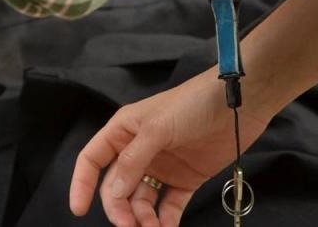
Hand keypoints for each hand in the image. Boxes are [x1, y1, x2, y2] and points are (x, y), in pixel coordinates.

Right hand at [70, 71, 270, 225]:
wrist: (238, 104)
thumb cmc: (192, 104)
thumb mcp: (157, 127)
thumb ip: (133, 160)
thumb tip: (113, 192)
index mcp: (124, 131)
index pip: (92, 159)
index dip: (82, 183)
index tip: (79, 210)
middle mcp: (138, 151)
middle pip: (117, 187)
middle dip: (120, 209)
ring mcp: (162, 167)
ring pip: (142, 201)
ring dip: (143, 219)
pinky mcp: (186, 179)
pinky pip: (169, 206)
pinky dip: (165, 221)